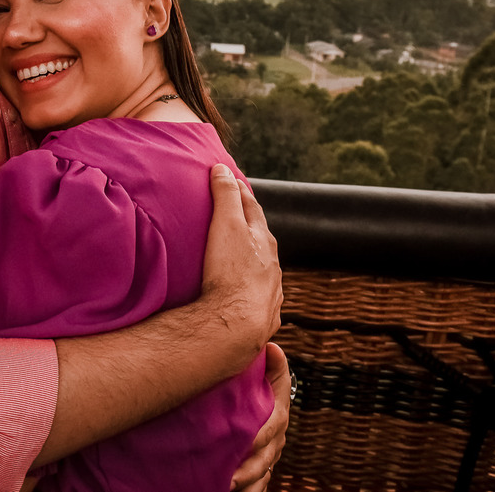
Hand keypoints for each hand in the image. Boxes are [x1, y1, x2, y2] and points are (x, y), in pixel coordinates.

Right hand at [199, 165, 282, 363]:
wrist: (237, 325)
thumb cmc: (230, 273)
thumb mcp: (226, 226)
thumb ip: (225, 196)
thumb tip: (222, 169)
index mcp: (263, 240)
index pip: (253, 208)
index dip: (241, 193)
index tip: (233, 181)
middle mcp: (272, 264)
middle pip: (261, 238)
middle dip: (250, 225)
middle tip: (237, 214)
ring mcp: (270, 290)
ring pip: (264, 268)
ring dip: (253, 258)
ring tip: (239, 255)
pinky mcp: (263, 314)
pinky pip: (259, 295)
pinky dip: (253, 287)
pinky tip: (244, 293)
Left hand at [230, 343, 290, 490]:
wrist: (265, 410)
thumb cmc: (264, 390)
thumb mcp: (272, 378)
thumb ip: (273, 366)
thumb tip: (272, 346)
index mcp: (278, 418)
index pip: (271, 429)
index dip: (260, 437)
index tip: (247, 442)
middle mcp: (274, 441)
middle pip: (264, 460)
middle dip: (249, 470)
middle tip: (229, 478)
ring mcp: (267, 458)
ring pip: (260, 476)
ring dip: (247, 484)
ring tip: (227, 488)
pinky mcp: (257, 470)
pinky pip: (256, 485)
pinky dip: (248, 490)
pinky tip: (226, 490)